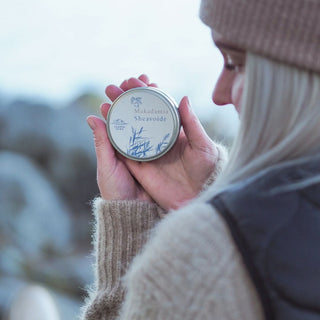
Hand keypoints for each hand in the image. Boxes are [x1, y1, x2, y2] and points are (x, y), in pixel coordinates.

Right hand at [87, 75, 218, 210]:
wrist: (198, 197)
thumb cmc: (206, 170)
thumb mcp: (202, 145)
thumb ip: (192, 123)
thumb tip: (183, 97)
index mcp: (173, 130)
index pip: (156, 106)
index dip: (145, 92)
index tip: (134, 80)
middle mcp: (158, 138)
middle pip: (138, 115)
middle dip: (125, 100)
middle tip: (113, 87)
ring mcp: (147, 151)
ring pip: (128, 130)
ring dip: (116, 115)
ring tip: (105, 102)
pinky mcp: (139, 166)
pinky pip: (123, 151)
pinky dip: (113, 138)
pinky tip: (105, 125)